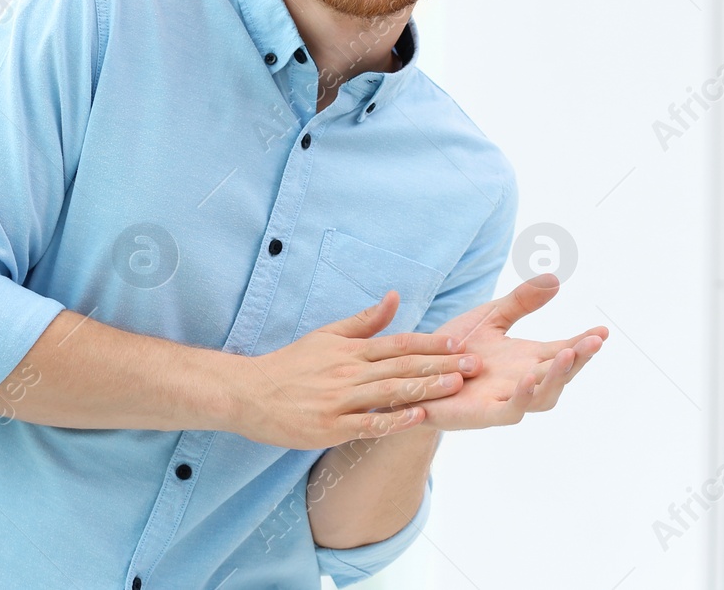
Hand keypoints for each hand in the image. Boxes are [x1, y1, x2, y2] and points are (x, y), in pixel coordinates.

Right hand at [230, 290, 483, 449]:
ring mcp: (340, 400)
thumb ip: (363, 320)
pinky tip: (418, 417)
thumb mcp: (327, 336)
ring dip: (426, 389)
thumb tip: (394, 297)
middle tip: (473, 365)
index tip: (460, 345)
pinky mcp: (330, 426)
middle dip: (440, 366)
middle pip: (401, 368)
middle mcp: (349, 372)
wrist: (249, 392)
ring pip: (390, 393)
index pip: (398, 344)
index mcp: (350, 350)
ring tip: (456, 385)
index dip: (430, 345)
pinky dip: (394, 420)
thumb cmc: (291, 365)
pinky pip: (368, 423)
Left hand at [389, 274, 605, 430]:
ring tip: (569, 355)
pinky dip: (523, 398)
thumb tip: (555, 280)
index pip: (563, 351)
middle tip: (594, 341)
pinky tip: (528, 378)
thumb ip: (520, 302)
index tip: (603, 330)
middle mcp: (521, 380)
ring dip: (557, 378)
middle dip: (579, 358)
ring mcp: (505, 399)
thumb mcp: (490, 317)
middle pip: (561, 374)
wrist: (413, 374)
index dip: (584, 343)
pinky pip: (511, 410)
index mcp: (526, 358)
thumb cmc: (453, 349)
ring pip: (543, 396)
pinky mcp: (484, 413)